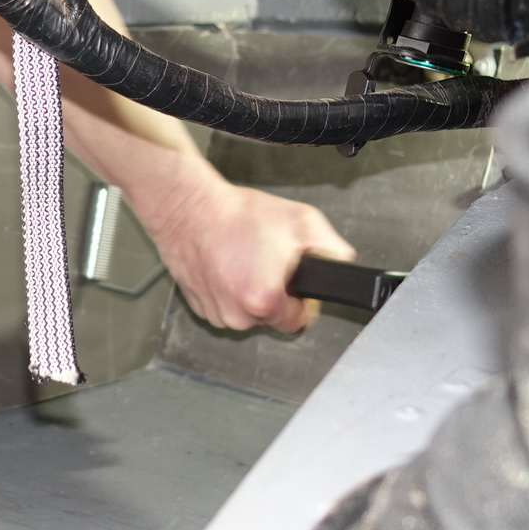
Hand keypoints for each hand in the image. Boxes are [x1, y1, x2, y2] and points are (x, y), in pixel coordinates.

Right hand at [133, 172, 356, 333]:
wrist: (188, 208)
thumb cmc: (236, 214)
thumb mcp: (301, 221)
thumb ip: (333, 249)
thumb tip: (341, 265)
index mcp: (264, 300)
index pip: (299, 321)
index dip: (301, 299)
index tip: (293, 282)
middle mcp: (238, 315)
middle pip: (272, 318)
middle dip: (275, 294)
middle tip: (267, 262)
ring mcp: (215, 313)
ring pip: (246, 314)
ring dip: (249, 293)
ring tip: (244, 260)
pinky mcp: (198, 306)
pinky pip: (225, 306)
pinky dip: (228, 290)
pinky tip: (227, 265)